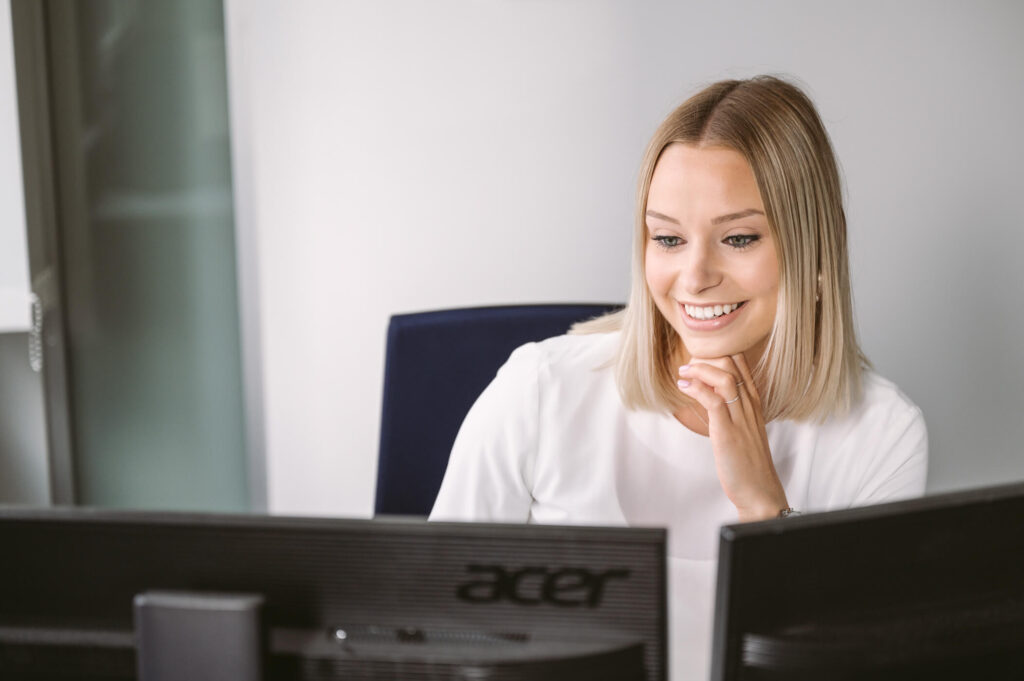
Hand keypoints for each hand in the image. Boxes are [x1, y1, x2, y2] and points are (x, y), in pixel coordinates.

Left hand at [677, 354, 787, 521]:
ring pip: (725, 379)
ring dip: (699, 370)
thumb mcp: (742, 429)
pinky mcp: (728, 432)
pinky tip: (683, 387)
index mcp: (754, 403)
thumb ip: (730, 410)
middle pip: (732, 365)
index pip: (741, 366)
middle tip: (687, 365)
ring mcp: (740, 418)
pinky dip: (697, 389)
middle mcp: (749, 406)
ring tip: (683, 372)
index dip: (719, 354)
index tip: (699, 358)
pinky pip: (714, 401)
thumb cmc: (748, 462)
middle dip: (706, 358)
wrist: (759, 490)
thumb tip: (709, 395)